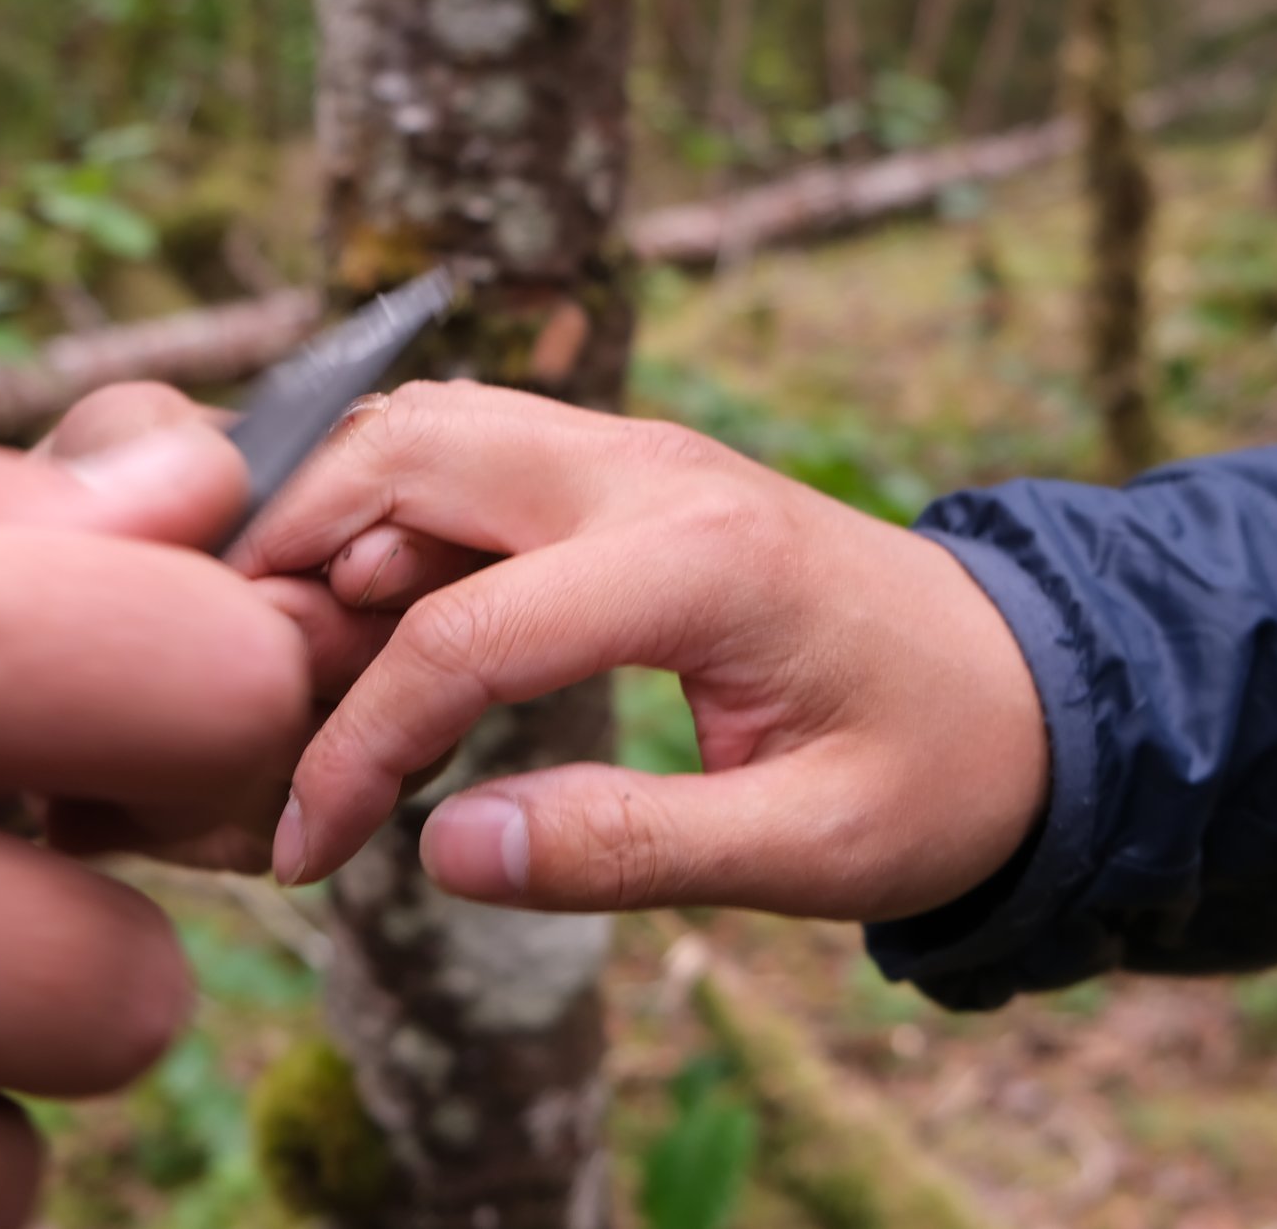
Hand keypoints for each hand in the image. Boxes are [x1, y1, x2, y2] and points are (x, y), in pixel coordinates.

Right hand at [230, 383, 1050, 922]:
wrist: (1039, 686)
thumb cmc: (940, 774)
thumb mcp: (810, 851)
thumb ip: (626, 851)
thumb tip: (443, 850)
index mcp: (701, 560)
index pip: (463, 630)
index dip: (358, 745)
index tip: (303, 847)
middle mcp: (653, 467)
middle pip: (406, 448)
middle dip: (292, 554)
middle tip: (237, 690)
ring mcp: (637, 449)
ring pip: (424, 424)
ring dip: (332, 515)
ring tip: (288, 656)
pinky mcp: (626, 467)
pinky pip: (469, 450)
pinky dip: (387, 512)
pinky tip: (370, 621)